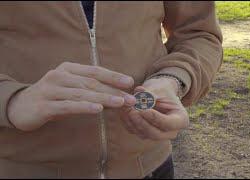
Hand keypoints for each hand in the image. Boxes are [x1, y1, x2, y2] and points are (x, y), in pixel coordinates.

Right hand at [8, 62, 135, 130]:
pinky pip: (68, 106)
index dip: (113, 76)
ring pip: (82, 93)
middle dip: (113, 90)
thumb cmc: (54, 96)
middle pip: (91, 83)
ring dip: (104, 98)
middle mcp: (60, 76)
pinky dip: (84, 106)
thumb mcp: (72, 89)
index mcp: (69, 69)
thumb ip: (92, 89)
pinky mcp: (45, 105)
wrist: (22, 106)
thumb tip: (119, 95)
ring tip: (120, 103)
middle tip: (131, 98)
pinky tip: (98, 109)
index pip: (95, 71)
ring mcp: (51, 89)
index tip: (130, 82)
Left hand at [121, 77, 188, 140]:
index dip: (155, 118)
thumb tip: (139, 95)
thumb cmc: (162, 89)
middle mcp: (171, 132)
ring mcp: (157, 135)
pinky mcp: (145, 134)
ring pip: (143, 134)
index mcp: (181, 120)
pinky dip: (127, 122)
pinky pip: (135, 131)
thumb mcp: (160, 88)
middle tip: (132, 111)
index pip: (168, 124)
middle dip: (142, 123)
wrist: (159, 93)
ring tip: (126, 108)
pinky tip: (123, 111)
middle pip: (156, 134)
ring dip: (133, 122)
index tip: (144, 110)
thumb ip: (150, 94)